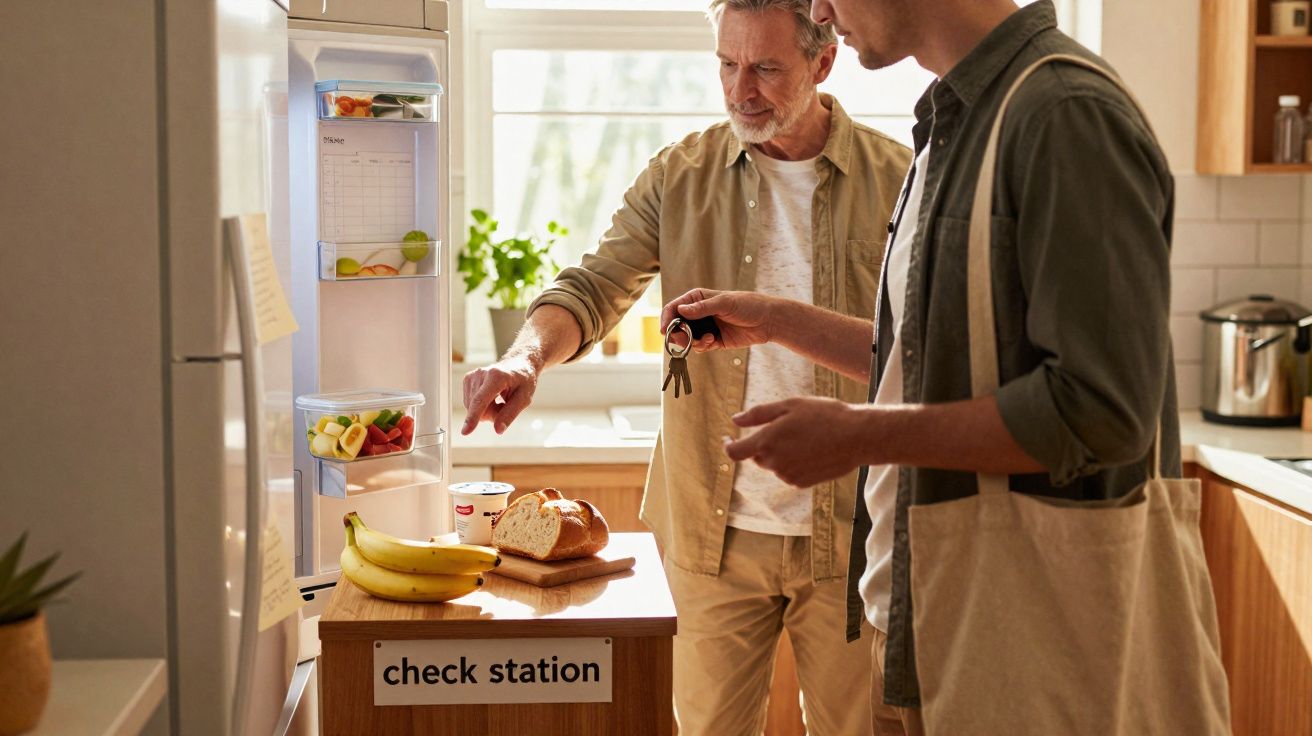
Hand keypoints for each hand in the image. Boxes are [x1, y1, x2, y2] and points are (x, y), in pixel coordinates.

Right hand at [461, 355, 539, 434]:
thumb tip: (498, 430)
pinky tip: (491, 398)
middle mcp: (481, 373)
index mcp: (496, 376)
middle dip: (491, 414)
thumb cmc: (523, 381)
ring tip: (499, 399)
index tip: (465, 431)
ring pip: (472, 408)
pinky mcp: (468, 379)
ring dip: (486, 410)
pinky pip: (470, 404)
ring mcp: (472, 376)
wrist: (518, 365)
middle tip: (505, 404)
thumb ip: (510, 414)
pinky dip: (481, 406)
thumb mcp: (524, 398)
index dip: (473, 417)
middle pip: (478, 408)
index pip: (481, 400)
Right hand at [660, 288, 777, 352]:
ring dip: (693, 342)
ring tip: (708, 340)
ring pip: (687, 339)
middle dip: (679, 335)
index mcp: (697, 299)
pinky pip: (699, 347)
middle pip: (677, 326)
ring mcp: (705, 327)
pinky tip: (714, 342)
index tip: (665, 331)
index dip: (666, 319)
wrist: (768, 321)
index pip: (674, 308)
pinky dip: (703, 347)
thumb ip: (702, 308)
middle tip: (687, 340)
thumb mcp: (724, 303)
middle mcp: (698, 313)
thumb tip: (681, 310)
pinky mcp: (713, 340)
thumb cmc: (748, 305)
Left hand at [725, 397, 866, 486]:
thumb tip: (735, 421)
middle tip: (788, 427)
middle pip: (757, 457)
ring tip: (807, 436)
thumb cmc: (824, 416)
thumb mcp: (789, 406)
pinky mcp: (801, 483)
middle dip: (764, 444)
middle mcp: (774, 463)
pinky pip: (789, 472)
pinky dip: (794, 462)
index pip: (735, 452)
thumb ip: (758, 415)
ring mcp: (788, 475)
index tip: (729, 438)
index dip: (728, 445)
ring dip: (781, 453)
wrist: (857, 438)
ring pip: (774, 464)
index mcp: (767, 442)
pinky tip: (813, 449)